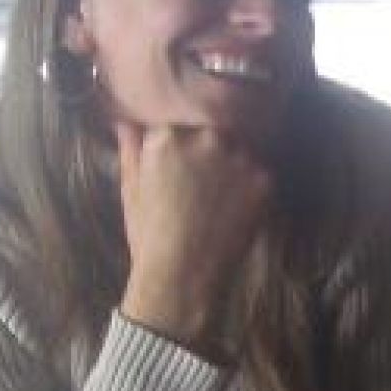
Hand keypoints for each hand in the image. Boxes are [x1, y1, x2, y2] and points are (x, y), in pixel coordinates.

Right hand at [115, 122, 272, 354]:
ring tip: (220, 193)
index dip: (184, 132)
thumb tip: (126, 119)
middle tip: (205, 174)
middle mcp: (207, 138)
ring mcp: (240, 158)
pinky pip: (261, 171)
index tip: (184, 150)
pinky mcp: (265, 179)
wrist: (181, 275)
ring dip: (235, 160)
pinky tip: (236, 206)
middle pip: (217, 126)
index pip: (182, 115)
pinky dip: (252, 184)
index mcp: (168, 135)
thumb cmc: (148, 232)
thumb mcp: (130, 187)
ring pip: (243, 146)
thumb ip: (131, 146)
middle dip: (213, 142)